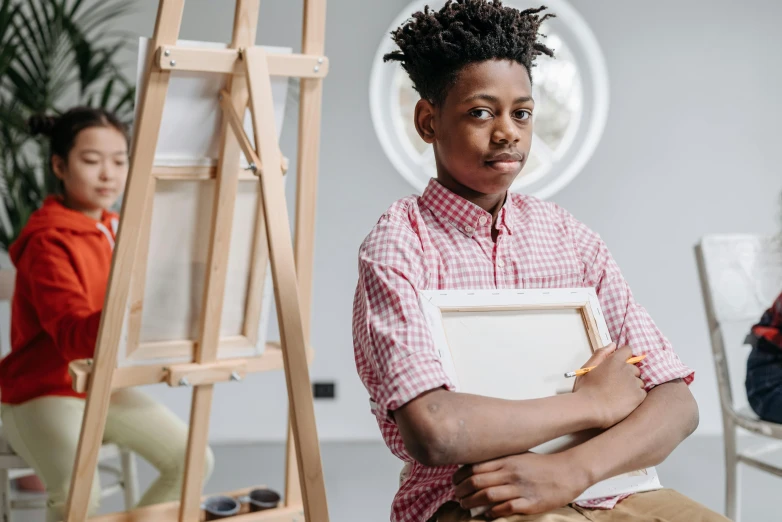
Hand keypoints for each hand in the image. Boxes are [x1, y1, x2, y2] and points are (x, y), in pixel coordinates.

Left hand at [452, 452, 587, 517]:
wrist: (568, 472)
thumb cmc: (542, 465)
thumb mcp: (519, 457)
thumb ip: (500, 462)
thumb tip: (478, 468)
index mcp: (507, 460)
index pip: (475, 467)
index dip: (460, 476)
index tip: (454, 482)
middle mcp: (510, 473)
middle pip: (477, 482)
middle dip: (462, 490)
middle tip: (457, 496)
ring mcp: (520, 488)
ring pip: (487, 495)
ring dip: (472, 502)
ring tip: (465, 505)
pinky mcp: (530, 503)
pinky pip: (505, 508)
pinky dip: (492, 512)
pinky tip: (486, 514)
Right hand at [573, 344, 646, 428]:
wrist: (589, 409)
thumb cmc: (585, 390)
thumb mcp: (588, 368)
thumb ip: (601, 354)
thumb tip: (613, 345)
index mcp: (614, 360)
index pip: (628, 351)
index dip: (625, 357)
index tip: (620, 365)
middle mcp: (627, 369)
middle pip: (635, 368)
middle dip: (628, 374)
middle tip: (615, 384)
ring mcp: (634, 383)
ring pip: (639, 382)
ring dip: (632, 386)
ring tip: (618, 395)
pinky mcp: (639, 396)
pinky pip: (642, 393)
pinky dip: (635, 397)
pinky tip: (623, 401)